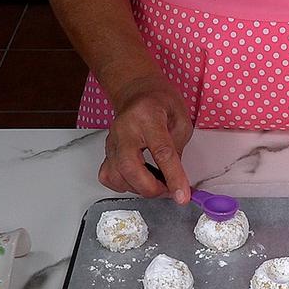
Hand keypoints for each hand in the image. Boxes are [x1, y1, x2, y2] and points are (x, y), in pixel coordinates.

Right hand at [98, 73, 193, 202]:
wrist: (137, 92)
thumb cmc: (160, 102)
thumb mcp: (181, 120)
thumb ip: (179, 150)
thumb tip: (177, 180)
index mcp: (148, 117)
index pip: (161, 152)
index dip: (173, 177)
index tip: (182, 196)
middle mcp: (125, 129)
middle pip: (130, 167)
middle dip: (151, 188)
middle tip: (168, 190)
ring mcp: (112, 141)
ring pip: (117, 176)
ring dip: (140, 188)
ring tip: (156, 183)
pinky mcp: (106, 151)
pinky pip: (109, 177)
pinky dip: (125, 185)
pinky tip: (138, 179)